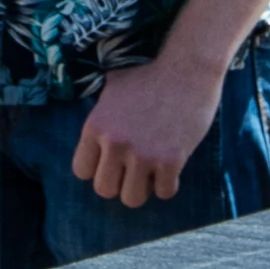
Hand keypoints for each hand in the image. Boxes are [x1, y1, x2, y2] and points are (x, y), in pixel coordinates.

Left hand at [70, 50, 227, 206]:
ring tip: (151, 172)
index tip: (112, 161)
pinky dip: (169, 184)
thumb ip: (100, 115)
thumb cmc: (150, 76)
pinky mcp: (172, 160)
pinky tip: (171, 169)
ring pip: (132, 199)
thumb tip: (93, 136)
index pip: (81, 170)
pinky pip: (164, 193)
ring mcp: (143, 154)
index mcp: (95, 126)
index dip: (98, 168)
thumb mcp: (112, 89)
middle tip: (133, 169)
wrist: (188, 69)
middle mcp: (115, 143)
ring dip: (143, 188)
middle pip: (104, 190)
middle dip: (119, 182)